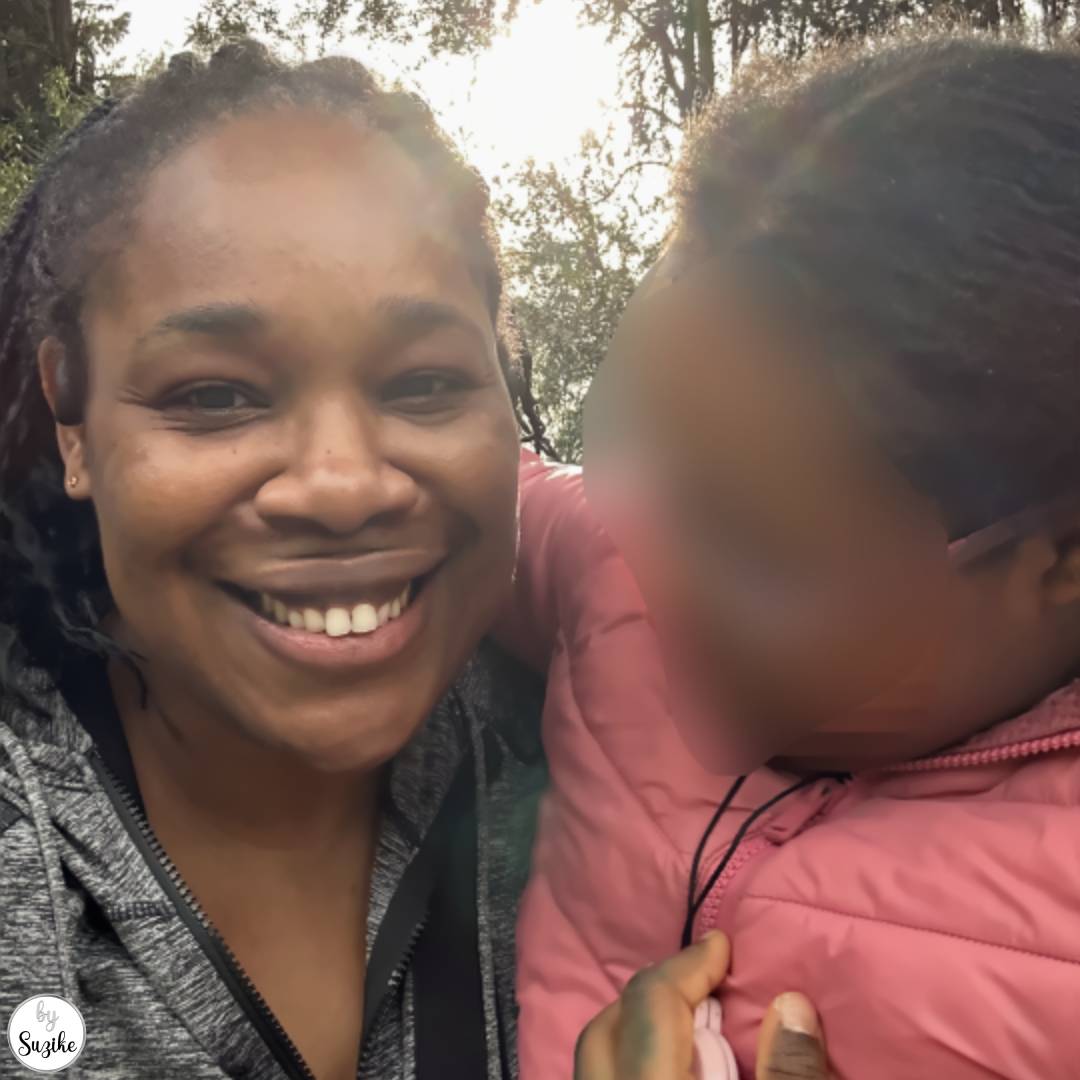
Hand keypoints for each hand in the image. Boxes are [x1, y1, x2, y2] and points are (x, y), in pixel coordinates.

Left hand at [574, 934, 830, 1079]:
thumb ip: (788, 1077)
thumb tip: (790, 1003)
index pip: (650, 1004)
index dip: (689, 968)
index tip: (722, 947)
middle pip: (602, 1030)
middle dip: (651, 993)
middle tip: (702, 981)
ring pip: (594, 1062)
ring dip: (634, 1032)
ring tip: (690, 1025)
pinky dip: (629, 1064)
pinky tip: (671, 1068)